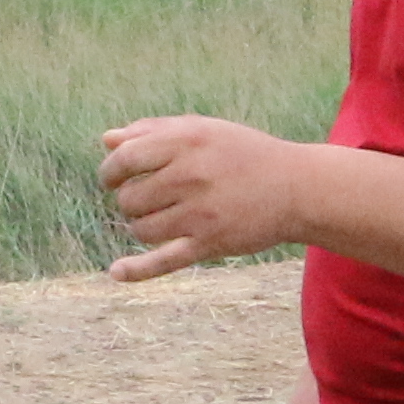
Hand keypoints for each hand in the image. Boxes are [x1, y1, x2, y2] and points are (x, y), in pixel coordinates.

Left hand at [102, 116, 312, 282]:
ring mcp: (200, 213)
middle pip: (129, 199)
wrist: (296, 187)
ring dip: (142, 227)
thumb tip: (107, 140)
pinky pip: (164, 260)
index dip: (110, 171)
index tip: (112, 178)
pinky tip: (116, 272)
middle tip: (148, 199)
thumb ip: (153, 131)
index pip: (125, 159)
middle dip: (130, 201)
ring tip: (161, 218)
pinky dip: (137, 270)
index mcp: (186, 142)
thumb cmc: (243, 154)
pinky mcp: (210, 244)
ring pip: (142, 229)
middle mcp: (191, 175)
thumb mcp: (202, 130)